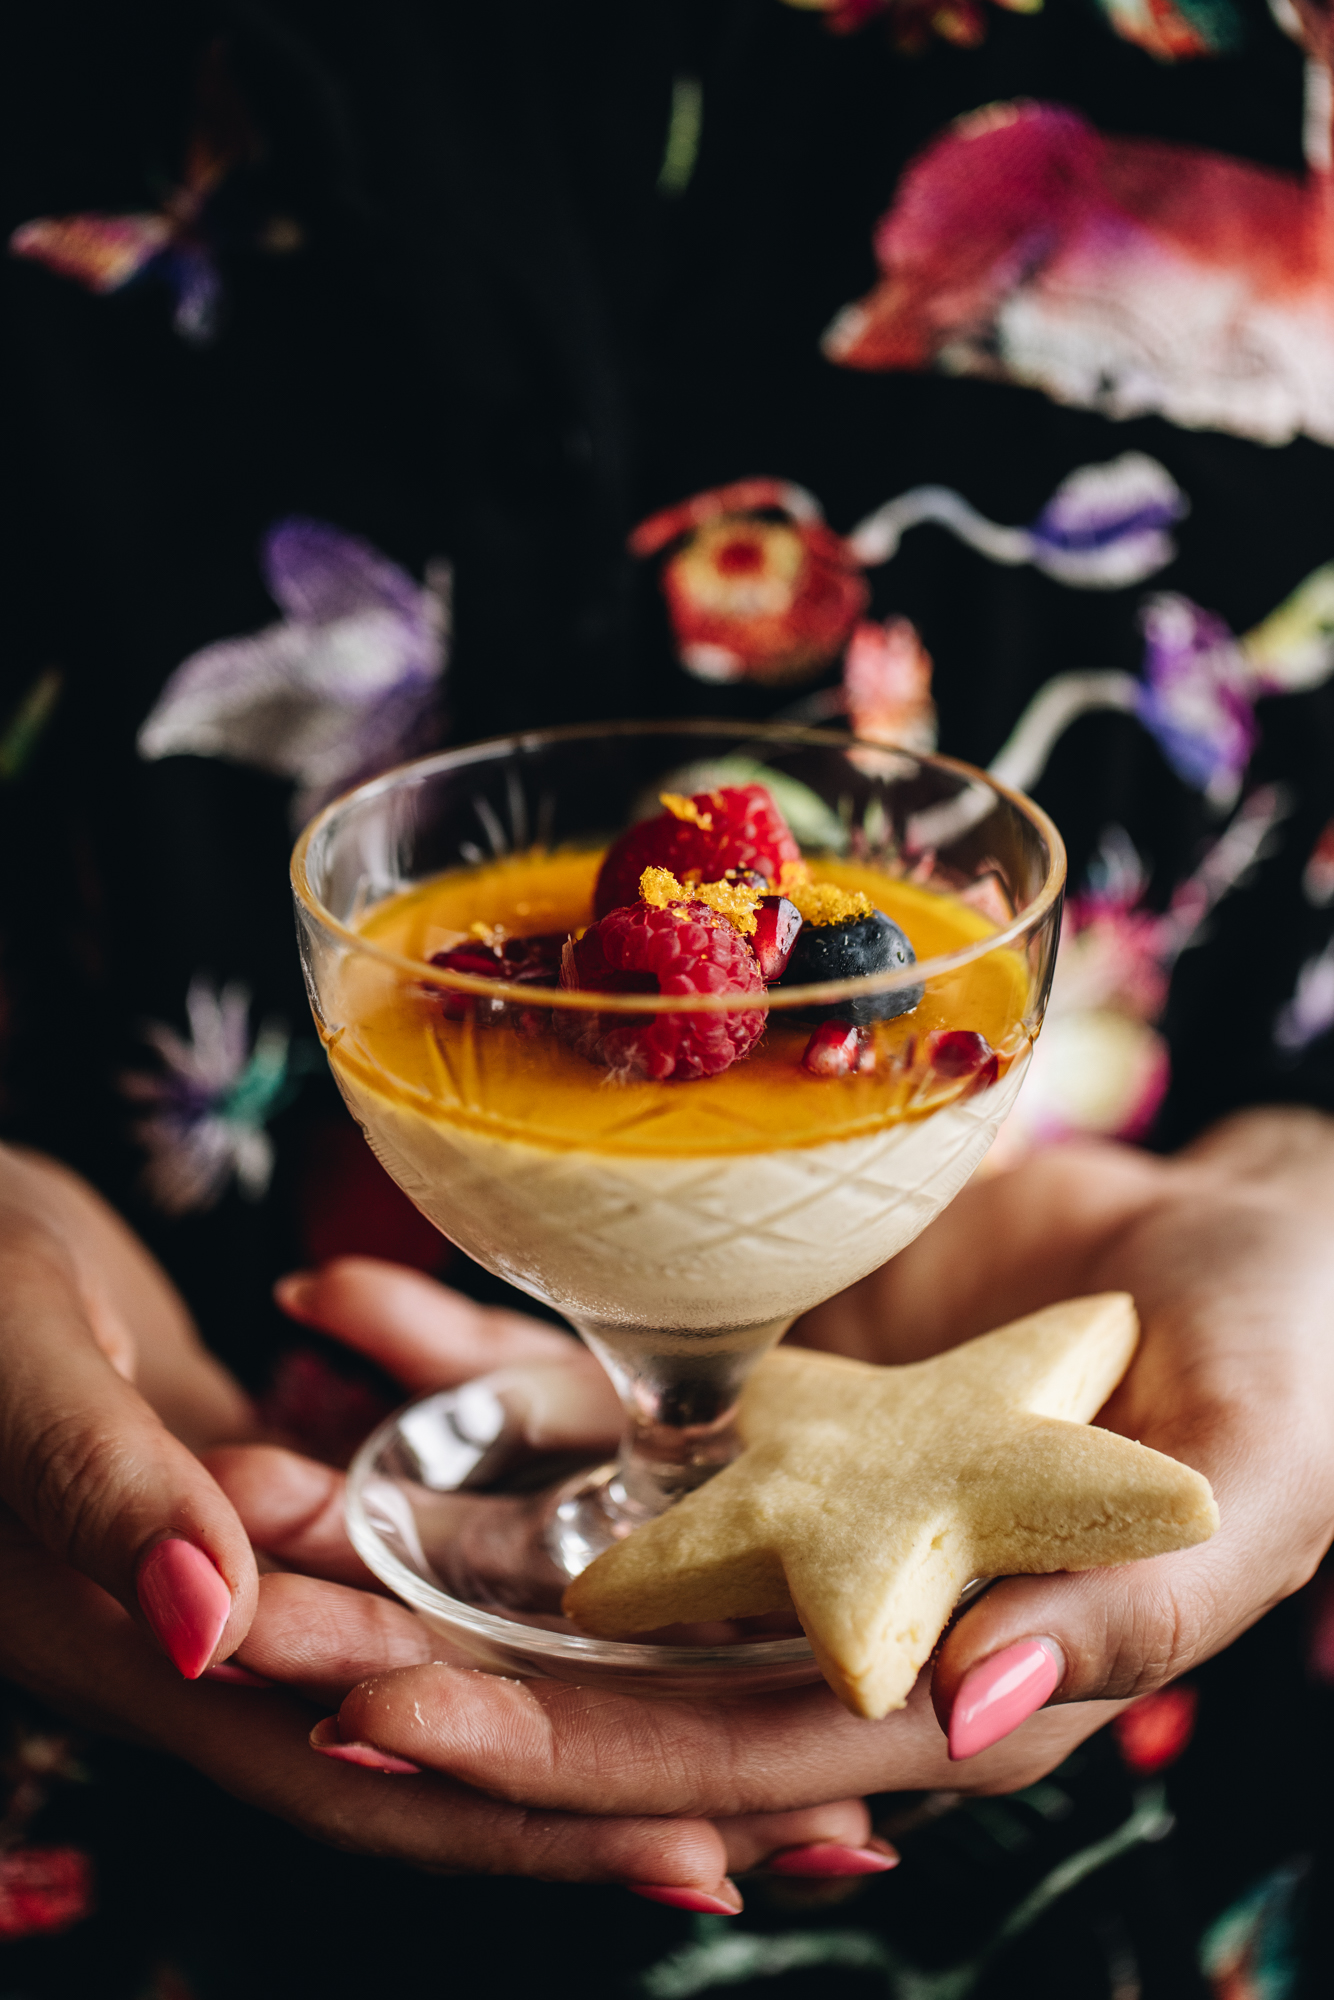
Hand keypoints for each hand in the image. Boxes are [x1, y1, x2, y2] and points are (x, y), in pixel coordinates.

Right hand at [0, 1178, 885, 1904]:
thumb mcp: (13, 1362)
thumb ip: (103, 1488)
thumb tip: (214, 1626)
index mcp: (149, 1647)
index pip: (370, 1773)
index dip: (529, 1822)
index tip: (705, 1849)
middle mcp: (222, 1644)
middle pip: (451, 1751)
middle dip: (624, 1795)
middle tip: (825, 1818)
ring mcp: (264, 1576)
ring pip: (456, 1667)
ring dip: (606, 1706)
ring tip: (781, 1725)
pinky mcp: (292, 1505)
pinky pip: (431, 1564)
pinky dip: (535, 1590)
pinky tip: (645, 1582)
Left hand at [223, 1111, 1333, 1879]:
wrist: (1252, 1246)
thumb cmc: (1290, 1380)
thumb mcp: (1242, 1499)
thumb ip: (1117, 1615)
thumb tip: (964, 1714)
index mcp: (925, 1674)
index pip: (714, 1746)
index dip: (555, 1749)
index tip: (386, 1725)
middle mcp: (818, 1600)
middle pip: (589, 1649)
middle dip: (412, 1642)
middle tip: (233, 1613)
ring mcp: (768, 1487)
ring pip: (552, 1512)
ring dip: (394, 1497)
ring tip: (235, 1463)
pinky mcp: (745, 1376)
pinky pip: (580, 1367)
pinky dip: (459, 1345)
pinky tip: (335, 1296)